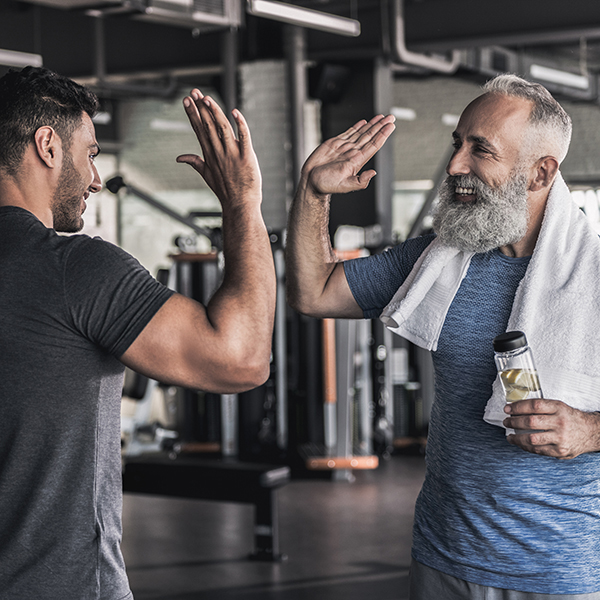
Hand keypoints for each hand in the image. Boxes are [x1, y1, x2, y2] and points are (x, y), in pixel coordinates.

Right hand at [177, 90, 260, 210]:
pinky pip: (244, 137)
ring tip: (207, 98)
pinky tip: (235, 112)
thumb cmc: (226, 191)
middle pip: (208, 125)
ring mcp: (232, 154)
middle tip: (194, 92)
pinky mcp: (246, 157)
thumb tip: (179, 157)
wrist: (240, 205)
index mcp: (209, 154)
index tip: (186, 100)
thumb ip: (194, 162)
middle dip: (200, 107)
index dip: (192, 114)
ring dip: (215, 112)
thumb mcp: (206, 175)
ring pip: (222, 128)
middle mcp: (218, 152)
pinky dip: (240, 124)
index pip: (199, 129)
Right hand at [301, 114, 395, 196]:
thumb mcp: (345, 186)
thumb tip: (373, 173)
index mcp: (357, 161)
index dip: (382, 135)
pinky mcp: (335, 144)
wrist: (311, 181)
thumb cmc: (326, 185)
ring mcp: (345, 147)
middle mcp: (353, 152)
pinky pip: (349, 133)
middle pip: (370, 136)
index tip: (390, 126)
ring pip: (361, 133)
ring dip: (372, 125)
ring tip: (382, 117)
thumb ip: (360, 181)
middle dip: (381, 126)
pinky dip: (357, 126)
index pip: (373, 145)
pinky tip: (364, 122)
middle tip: (391, 117)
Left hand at [503, 398, 599, 458]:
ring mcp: (560, 438)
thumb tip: (516, 408)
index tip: (507, 408)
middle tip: (506, 421)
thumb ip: (541, 407)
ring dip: (516, 437)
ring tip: (510, 435)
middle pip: (530, 422)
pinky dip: (525, 447)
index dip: (517, 407)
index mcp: (558, 408)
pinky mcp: (560, 451)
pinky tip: (520, 443)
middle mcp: (560, 422)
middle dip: (513, 422)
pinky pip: (537, 450)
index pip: (534, 405)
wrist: (591, 432)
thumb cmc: (569, 418)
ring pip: (532, 438)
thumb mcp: (558, 406)